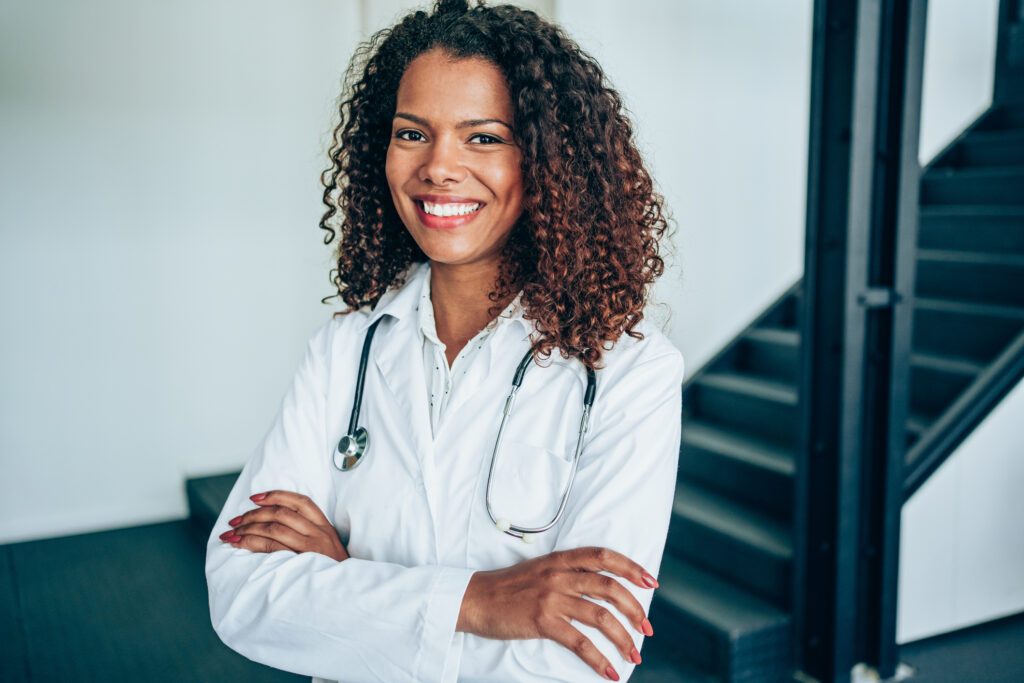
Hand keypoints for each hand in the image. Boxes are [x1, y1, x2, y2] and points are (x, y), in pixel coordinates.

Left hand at [219, 490, 349, 562]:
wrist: (347, 594)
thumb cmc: (333, 572)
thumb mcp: (329, 547)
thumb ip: (310, 534)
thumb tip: (277, 525)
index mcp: (325, 527)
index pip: (300, 502)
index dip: (276, 495)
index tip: (255, 498)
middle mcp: (319, 534)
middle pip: (281, 513)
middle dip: (253, 514)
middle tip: (235, 521)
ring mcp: (311, 548)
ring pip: (274, 529)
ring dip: (248, 529)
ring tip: (232, 534)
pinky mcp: (300, 563)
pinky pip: (272, 547)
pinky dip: (252, 543)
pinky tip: (240, 544)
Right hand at [456, 547, 657, 680]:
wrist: (474, 599)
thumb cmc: (507, 588)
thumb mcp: (540, 571)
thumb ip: (567, 575)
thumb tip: (600, 592)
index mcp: (560, 559)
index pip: (604, 556)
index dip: (631, 567)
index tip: (651, 581)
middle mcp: (559, 575)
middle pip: (609, 588)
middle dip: (635, 609)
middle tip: (647, 628)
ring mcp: (551, 597)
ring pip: (600, 617)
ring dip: (623, 638)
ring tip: (634, 654)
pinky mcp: (542, 621)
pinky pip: (580, 642)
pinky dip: (599, 659)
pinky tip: (610, 672)